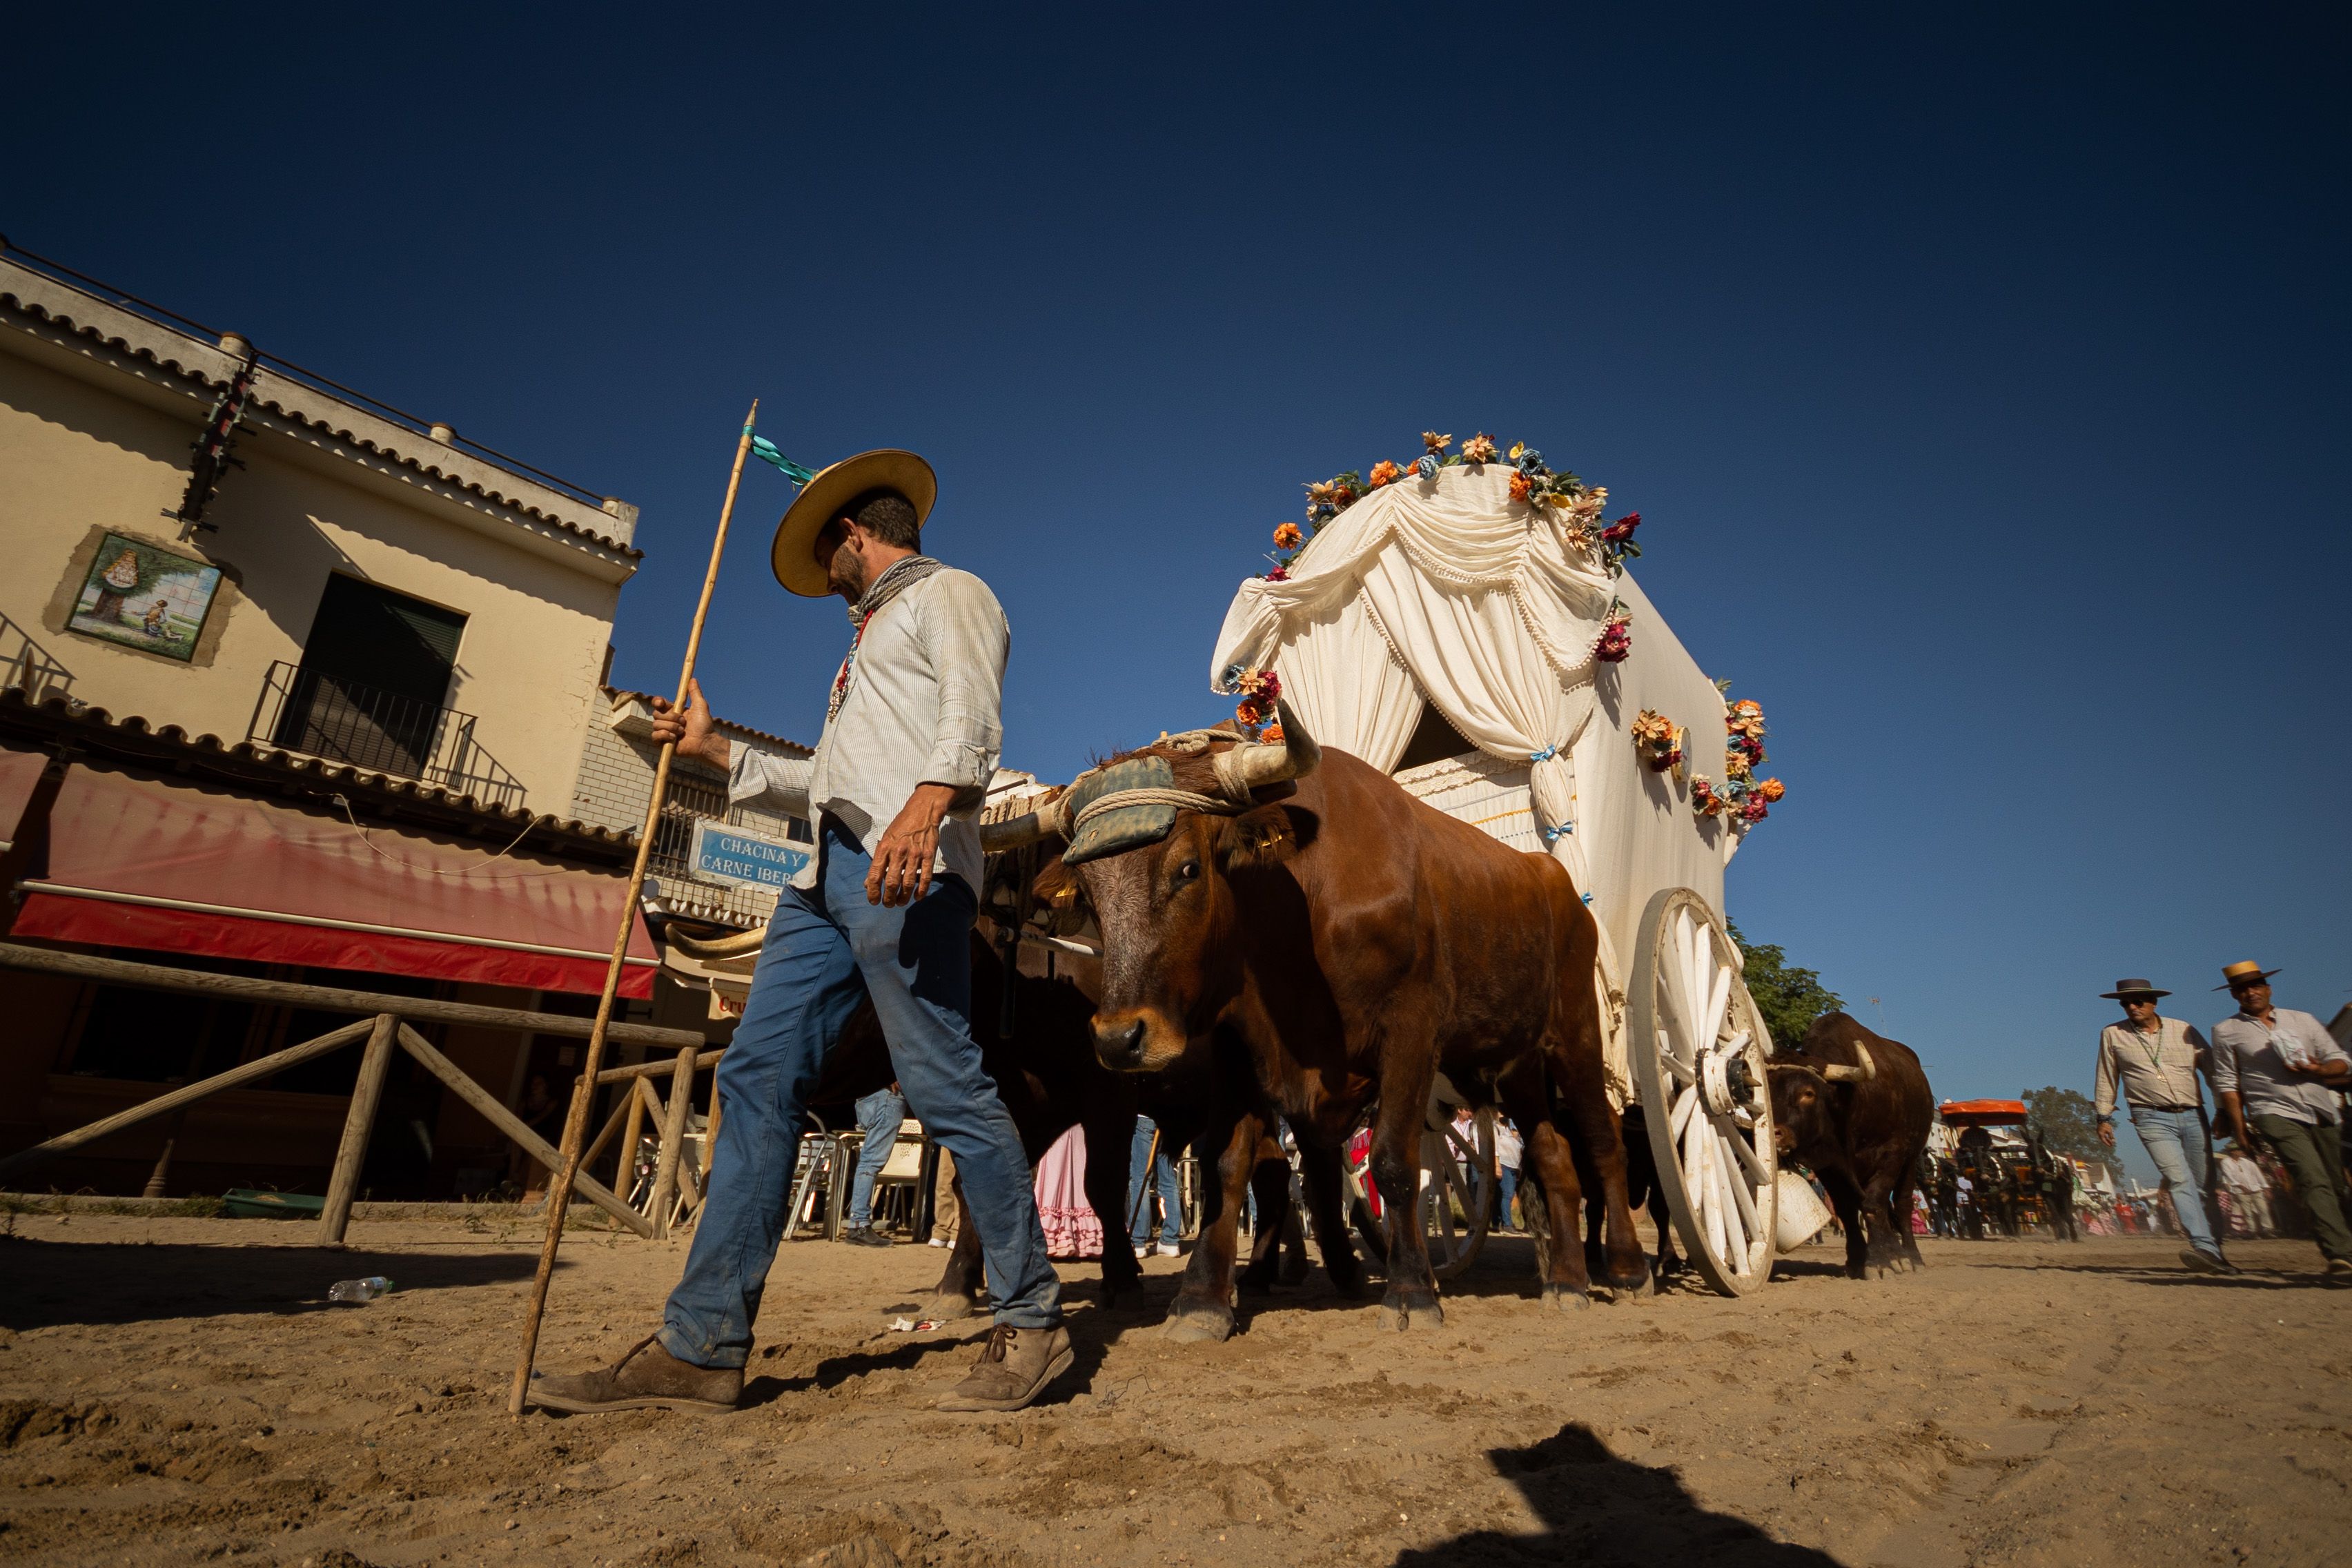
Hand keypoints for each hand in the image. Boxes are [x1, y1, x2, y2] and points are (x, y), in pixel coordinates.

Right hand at [648, 678, 727, 767]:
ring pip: (656, 725)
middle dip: (670, 717)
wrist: (705, 742)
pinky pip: (654, 736)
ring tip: (682, 731)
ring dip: (671, 727)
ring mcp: (664, 732)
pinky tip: (674, 738)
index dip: (658, 702)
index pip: (659, 704)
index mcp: (673, 711)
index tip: (661, 702)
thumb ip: (695, 692)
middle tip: (683, 721)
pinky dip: (664, 735)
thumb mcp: (701, 705)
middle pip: (656, 714)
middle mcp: (667, 721)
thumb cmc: (704, 725)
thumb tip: (692, 679)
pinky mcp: (663, 743)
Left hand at [867, 782, 956, 907]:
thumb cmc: (901, 827)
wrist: (922, 811)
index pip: (875, 875)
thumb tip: (867, 883)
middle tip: (888, 905)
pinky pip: (925, 877)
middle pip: (891, 882)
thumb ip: (877, 862)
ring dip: (903, 897)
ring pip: (908, 883)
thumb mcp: (884, 840)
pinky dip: (921, 891)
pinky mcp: (928, 855)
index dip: (873, 891)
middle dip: (888, 898)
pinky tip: (917, 897)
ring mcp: (915, 854)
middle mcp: (898, 851)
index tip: (873, 901)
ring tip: (900, 903)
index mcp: (884, 848)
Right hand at [2098, 1123, 2114, 1147]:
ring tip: (2112, 1140)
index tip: (2111, 1146)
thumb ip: (2111, 1136)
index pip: (2104, 1141)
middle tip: (2112, 1144)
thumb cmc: (2106, 1126)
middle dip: (2108, 1142)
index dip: (2107, 1143)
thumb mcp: (2109, 1131)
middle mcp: (2099, 1134)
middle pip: (2104, 1139)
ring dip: (2107, 1139)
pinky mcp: (2100, 1130)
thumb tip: (2113, 1140)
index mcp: (2101, 1135)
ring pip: (2104, 1137)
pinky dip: (2106, 1136)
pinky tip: (2110, 1137)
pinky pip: (2103, 1134)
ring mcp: (2099, 1132)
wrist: (2102, 1120)